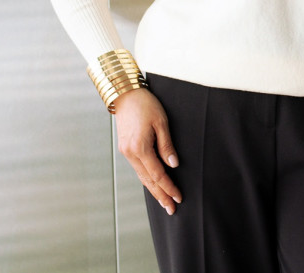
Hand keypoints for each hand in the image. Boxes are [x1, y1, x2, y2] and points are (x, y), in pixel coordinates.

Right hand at [113, 87, 181, 214]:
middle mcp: (130, 154)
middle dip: (161, 196)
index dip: (169, 187)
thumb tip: (173, 164)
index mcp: (140, 148)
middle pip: (148, 181)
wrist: (125, 94)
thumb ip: (166, 145)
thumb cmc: (145, 104)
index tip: (178, 197)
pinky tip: (152, 185)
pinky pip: (138, 169)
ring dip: (153, 190)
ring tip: (163, 202)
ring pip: (142, 177)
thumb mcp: (161, 122)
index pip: (158, 174)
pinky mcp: (125, 148)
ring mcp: (126, 152)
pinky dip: (146, 179)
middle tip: (171, 209)